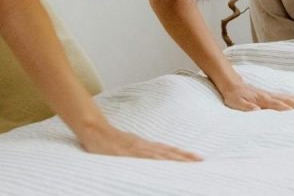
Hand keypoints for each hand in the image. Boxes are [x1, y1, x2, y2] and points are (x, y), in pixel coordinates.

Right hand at [77, 122, 201, 161]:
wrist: (94, 130)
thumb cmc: (110, 140)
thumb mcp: (129, 144)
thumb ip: (142, 150)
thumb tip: (155, 156)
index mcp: (145, 145)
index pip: (168, 151)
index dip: (182, 154)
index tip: (197, 158)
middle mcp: (143, 146)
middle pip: (168, 152)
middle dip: (184, 157)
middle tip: (200, 161)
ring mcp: (136, 150)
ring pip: (159, 155)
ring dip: (174, 158)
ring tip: (189, 163)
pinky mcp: (126, 153)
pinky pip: (143, 157)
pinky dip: (155, 160)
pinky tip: (163, 163)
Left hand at [218, 82, 293, 111]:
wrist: (233, 84)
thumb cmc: (234, 96)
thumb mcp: (237, 103)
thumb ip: (247, 107)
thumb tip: (257, 111)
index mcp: (263, 100)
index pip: (279, 106)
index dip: (290, 111)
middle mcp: (271, 96)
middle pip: (290, 102)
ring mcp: (273, 95)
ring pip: (291, 98)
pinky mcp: (273, 95)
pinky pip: (288, 96)